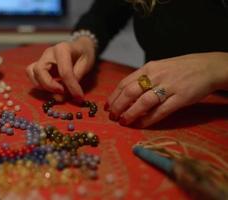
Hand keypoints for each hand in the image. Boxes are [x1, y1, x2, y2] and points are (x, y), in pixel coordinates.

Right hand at [26, 36, 95, 98]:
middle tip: (63, 92)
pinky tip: (49, 88)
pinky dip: (37, 83)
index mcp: (63, 49)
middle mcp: (49, 53)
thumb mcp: (87, 63)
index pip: (64, 71)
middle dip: (50, 85)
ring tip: (57, 91)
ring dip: (43, 86)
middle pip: (40, 70)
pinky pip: (30, 74)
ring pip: (32, 73)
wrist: (80, 47)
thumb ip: (77, 76)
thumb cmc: (84, 54)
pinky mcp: (39, 65)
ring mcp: (42, 58)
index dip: (71, 86)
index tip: (79, 97)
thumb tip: (68, 91)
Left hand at [106, 52, 227, 127]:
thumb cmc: (180, 69)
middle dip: (118, 106)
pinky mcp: (181, 98)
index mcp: (148, 68)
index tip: (107, 107)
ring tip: (123, 121)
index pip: (124, 82)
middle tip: (112, 117)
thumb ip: (143, 79)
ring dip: (130, 114)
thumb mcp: (159, 68)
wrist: (208, 67)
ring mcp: (169, 86)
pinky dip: (148, 119)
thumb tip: (125, 96)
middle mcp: (156, 76)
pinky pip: (161, 111)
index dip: (113, 96)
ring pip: (143, 102)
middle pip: (130, 92)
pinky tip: (140, 125)